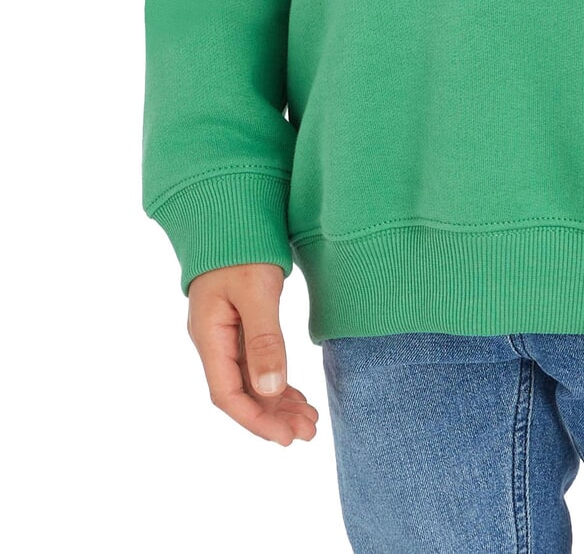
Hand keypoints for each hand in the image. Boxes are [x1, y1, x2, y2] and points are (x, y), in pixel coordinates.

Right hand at [186, 262, 319, 444]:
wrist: (231, 212)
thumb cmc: (242, 246)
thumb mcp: (257, 290)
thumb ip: (264, 339)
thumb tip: (271, 390)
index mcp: (209, 335)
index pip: (228, 394)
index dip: (256, 420)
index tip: (286, 437)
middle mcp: (213, 340)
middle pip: (241, 392)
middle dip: (273, 416)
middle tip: (308, 433)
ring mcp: (225, 332)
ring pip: (251, 380)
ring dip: (278, 402)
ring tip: (309, 421)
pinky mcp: (240, 323)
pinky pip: (256, 362)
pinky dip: (277, 381)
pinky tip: (295, 395)